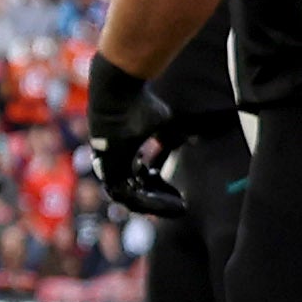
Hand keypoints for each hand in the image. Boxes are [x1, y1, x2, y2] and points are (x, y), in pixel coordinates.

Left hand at [83, 56, 188, 220]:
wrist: (120, 95)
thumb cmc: (140, 105)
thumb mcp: (164, 126)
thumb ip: (172, 138)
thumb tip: (192, 140)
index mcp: (123, 155)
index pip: (142, 183)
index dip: (162, 193)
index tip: (183, 199)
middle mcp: (114, 166)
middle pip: (139, 195)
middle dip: (162, 202)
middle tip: (183, 206)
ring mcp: (109, 170)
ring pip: (134, 200)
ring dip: (158, 205)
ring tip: (180, 205)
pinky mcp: (110, 173)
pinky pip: (131, 197)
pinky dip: (152, 202)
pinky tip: (174, 201)